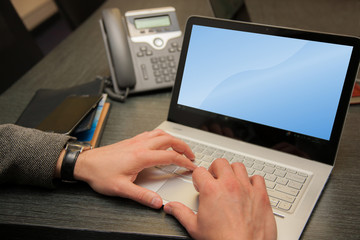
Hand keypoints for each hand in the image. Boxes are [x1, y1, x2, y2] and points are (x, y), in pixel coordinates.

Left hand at [72, 129, 195, 207]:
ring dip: (174, 139)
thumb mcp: (121, 189)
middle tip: (191, 155)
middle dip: (184, 146)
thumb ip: (141, 196)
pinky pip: (151, 133)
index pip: (170, 156)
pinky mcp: (131, 140)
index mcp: (141, 156)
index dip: (184, 161)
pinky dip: (162, 136)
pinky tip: (162, 142)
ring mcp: (136, 141)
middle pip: (169, 140)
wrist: (86, 163)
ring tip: (180, 147)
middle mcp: (140, 145)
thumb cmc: (100, 174)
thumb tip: (158, 202)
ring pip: (161, 134)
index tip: (191, 166)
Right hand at [164, 158, 276, 239]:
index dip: (198, 179)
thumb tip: (170, 207)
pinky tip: (248, 189)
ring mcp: (246, 188)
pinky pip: (258, 178)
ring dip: (233, 172)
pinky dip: (253, 181)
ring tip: (230, 182)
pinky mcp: (261, 195)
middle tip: (214, 181)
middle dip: (215, 170)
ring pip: (239, 167)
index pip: (200, 171)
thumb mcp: (195, 228)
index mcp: (211, 190)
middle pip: (220, 163)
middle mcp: (229, 185)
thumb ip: (181, 213)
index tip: (200, 185)